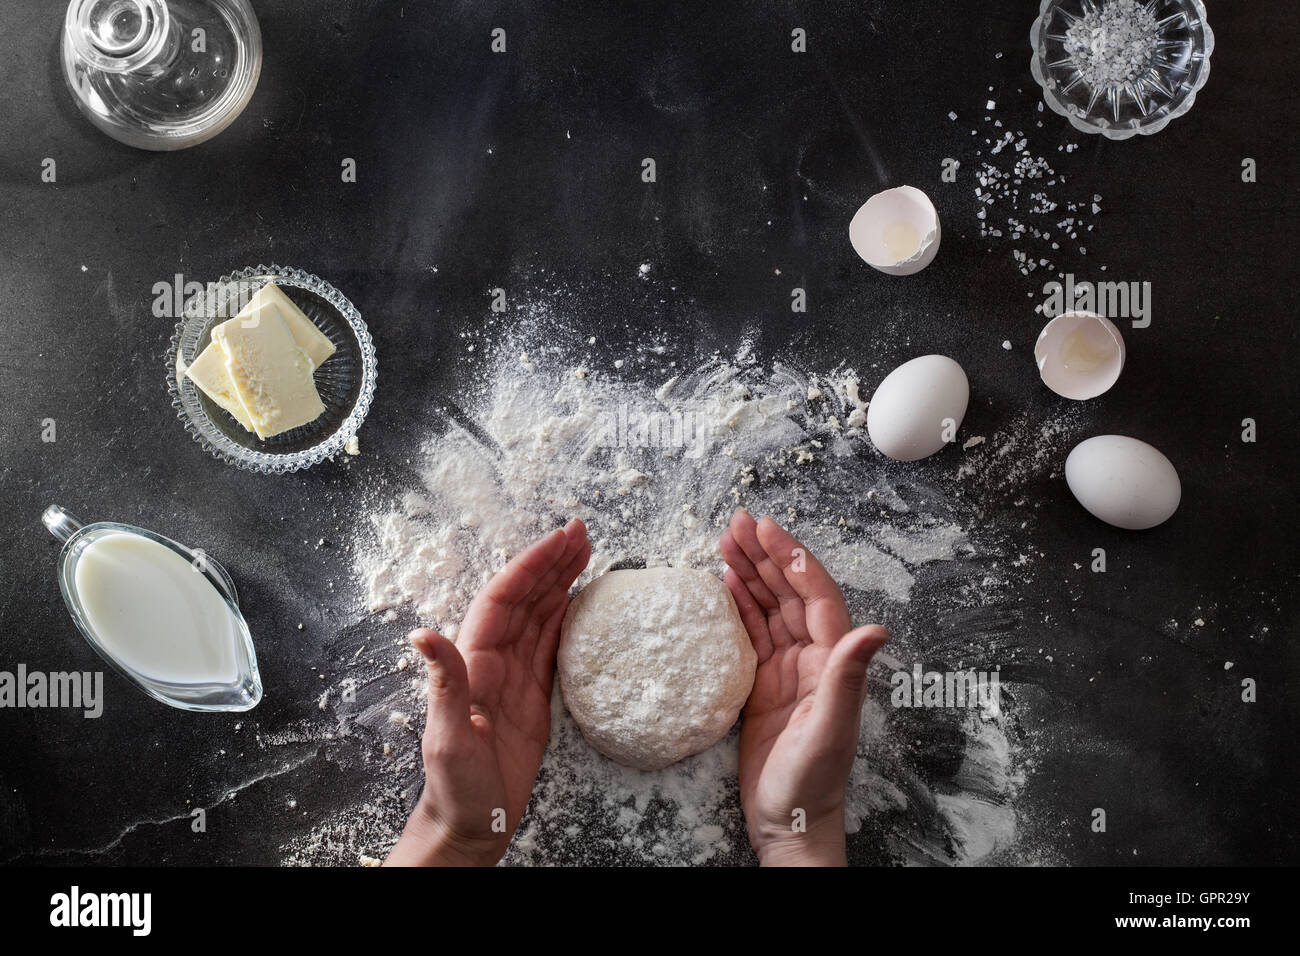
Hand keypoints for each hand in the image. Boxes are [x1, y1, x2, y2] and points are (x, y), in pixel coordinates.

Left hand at [385, 518, 589, 865]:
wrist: (470, 824)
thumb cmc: (454, 787)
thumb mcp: (447, 738)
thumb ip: (444, 684)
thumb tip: (423, 635)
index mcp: (473, 663)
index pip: (504, 600)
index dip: (531, 566)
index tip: (559, 540)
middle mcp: (492, 661)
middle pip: (524, 598)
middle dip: (551, 562)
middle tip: (581, 532)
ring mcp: (513, 676)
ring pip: (538, 616)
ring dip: (559, 582)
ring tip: (585, 552)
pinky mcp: (532, 695)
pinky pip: (549, 645)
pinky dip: (565, 618)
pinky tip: (578, 600)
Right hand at [720, 510, 888, 866]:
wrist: (789, 820)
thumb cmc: (812, 781)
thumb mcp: (830, 729)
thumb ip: (848, 677)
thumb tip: (877, 629)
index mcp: (831, 661)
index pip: (813, 596)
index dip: (792, 559)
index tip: (767, 530)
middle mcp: (812, 657)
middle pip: (788, 592)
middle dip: (765, 554)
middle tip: (737, 521)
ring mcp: (787, 668)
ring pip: (768, 606)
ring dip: (749, 572)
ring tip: (724, 540)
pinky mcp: (763, 683)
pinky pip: (752, 632)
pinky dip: (739, 605)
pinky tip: (725, 582)